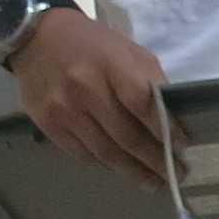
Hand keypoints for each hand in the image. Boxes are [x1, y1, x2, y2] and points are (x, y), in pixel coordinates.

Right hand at [15, 10, 174, 188]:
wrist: (37, 36)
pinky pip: (82, 153)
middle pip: (126, 136)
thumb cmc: (93, 45)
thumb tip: (172, 120)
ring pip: (104, 152)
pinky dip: (105, 164)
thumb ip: (151, 82)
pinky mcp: (47, 123)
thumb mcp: (129, 51)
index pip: (143, 105)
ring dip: (132, 171)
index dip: (165, 130)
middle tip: (175, 174)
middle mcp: (84, 89)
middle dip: (154, 160)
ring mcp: (63, 109)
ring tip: (153, 182)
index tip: (182, 147)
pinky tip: (120, 168)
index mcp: (111, 65)